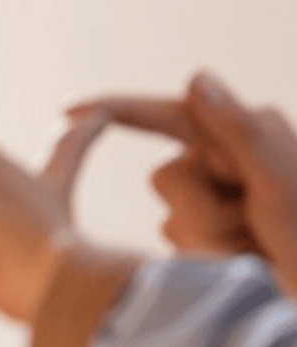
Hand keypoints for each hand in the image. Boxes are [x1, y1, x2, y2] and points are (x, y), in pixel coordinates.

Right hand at [71, 73, 296, 288]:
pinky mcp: (214, 241)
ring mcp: (221, 203)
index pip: (167, 115)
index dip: (116, 110)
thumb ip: (240, 131)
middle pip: (166, 177)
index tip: (70, 114)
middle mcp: (229, 164)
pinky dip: (211, 262)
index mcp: (245, 137)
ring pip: (173, 218)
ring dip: (214, 243)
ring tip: (262, 256)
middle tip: (256, 230)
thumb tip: (197, 77)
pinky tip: (249, 268)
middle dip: (203, 209)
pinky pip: (180, 247)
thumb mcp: (284, 187)